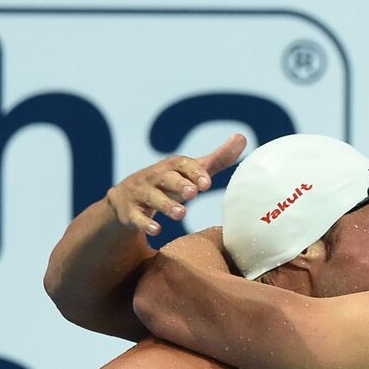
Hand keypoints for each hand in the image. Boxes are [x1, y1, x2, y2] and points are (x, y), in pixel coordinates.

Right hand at [105, 134, 245, 235]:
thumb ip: (216, 160)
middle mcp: (153, 177)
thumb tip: (243, 138)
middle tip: (193, 193)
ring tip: (181, 214)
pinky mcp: (129, 213)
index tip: (207, 183)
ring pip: (152, 198)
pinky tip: (156, 230)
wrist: (125, 199)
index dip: (194, 172)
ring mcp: (140, 194)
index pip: (182, 165)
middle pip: (166, 178)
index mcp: (171, 168)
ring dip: (166, 205)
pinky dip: (145, 223)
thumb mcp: (190, 173)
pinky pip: (136, 218)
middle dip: (179, 184)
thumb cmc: (168, 185)